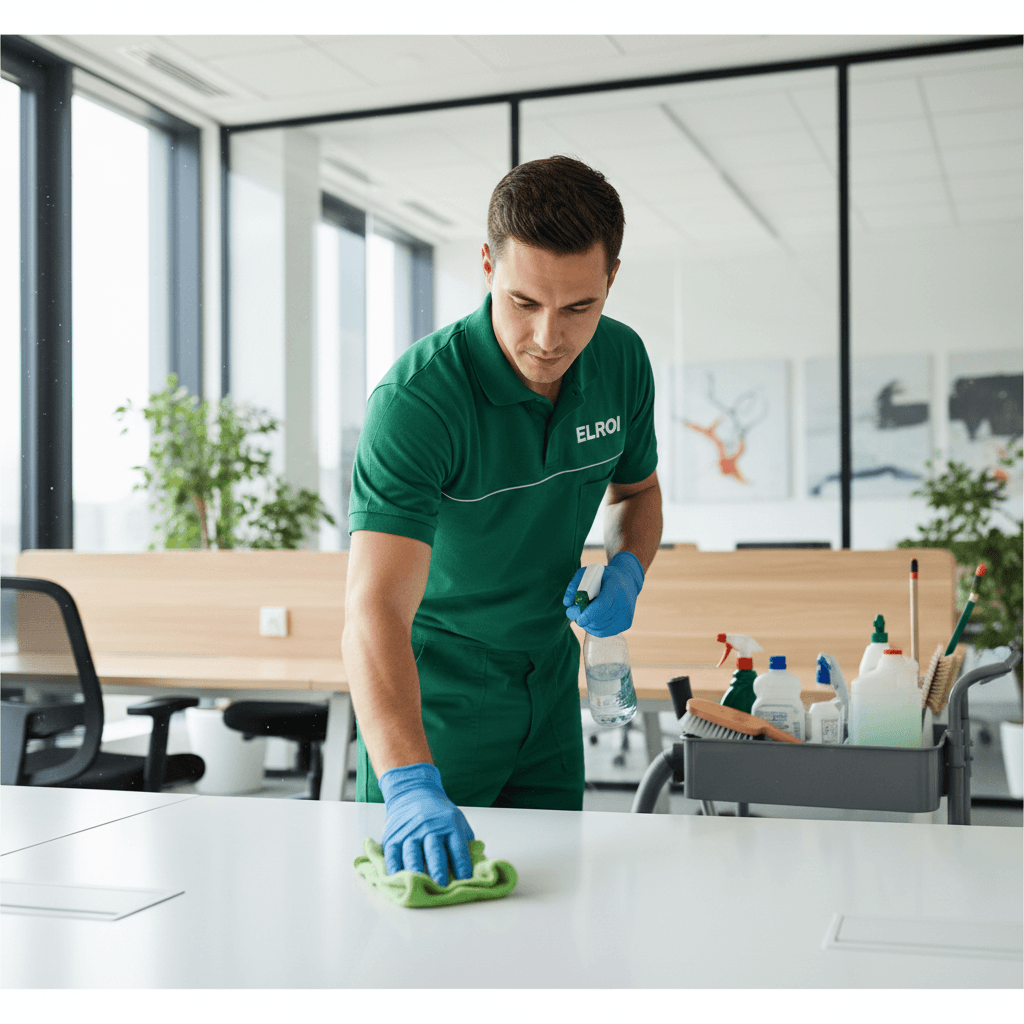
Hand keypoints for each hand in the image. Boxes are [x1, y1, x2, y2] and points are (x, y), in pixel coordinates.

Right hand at [379, 762, 474, 885]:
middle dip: (438, 871)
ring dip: (416, 873)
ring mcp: (410, 832)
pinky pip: (392, 856)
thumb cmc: (438, 814)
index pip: (458, 848)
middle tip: (441, 886)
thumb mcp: (457, 821)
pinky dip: (394, 870)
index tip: (465, 881)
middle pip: (434, 852)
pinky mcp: (392, 837)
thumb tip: (477, 868)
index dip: (462, 866)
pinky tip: (398, 880)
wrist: (412, 792)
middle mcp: (429, 828)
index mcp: (449, 825)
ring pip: (412, 855)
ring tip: (419, 887)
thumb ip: (466, 843)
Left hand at [563, 551, 644, 636]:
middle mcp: (623, 603)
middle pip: (599, 619)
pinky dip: (594, 628)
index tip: (579, 620)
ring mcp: (626, 615)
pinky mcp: (626, 624)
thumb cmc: (604, 577)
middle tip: (572, 612)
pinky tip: (590, 620)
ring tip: (583, 613)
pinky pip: (604, 632)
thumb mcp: (588, 573)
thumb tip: (567, 603)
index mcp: (615, 588)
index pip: (602, 605)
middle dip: (583, 618)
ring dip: (587, 623)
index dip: (589, 614)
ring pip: (600, 627)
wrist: (628, 581)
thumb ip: (575, 585)